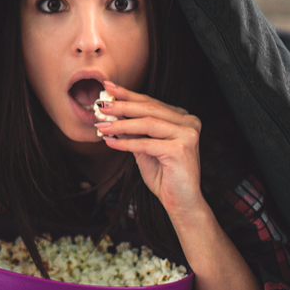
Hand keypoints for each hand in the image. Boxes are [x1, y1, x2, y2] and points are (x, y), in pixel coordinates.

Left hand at [94, 80, 204, 216]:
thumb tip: (111, 114)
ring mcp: (187, 134)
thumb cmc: (164, 176)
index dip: (128, 94)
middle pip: (149, 109)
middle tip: (101, 104)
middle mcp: (189, 122)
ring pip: (147, 123)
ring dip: (120, 124)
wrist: (181, 203)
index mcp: (182, 118)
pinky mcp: (181, 149)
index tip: (107, 87)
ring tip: (101, 124)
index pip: (151, 102)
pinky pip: (146, 143)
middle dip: (121, 105)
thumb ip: (132, 131)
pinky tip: (110, 142)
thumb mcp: (144, 149)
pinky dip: (126, 143)